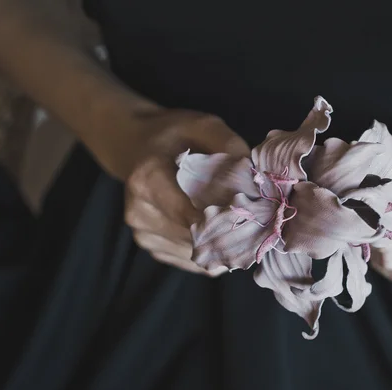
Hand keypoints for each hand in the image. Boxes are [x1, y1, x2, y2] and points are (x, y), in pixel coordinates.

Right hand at [122, 109, 249, 274]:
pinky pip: (192, 261)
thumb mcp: (202, 125)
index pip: (189, 215)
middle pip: (196, 237)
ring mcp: (143, 233)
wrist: (134, 145)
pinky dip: (212, 251)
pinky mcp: (152, 247)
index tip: (254, 215)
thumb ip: (229, 147)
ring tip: (242, 225)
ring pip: (197, 254)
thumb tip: (255, 179)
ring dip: (223, 245)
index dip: (226, 220)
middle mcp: (140, 212)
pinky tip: (225, 233)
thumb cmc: (173, 134)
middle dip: (230, 233)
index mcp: (148, 180)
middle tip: (257, 222)